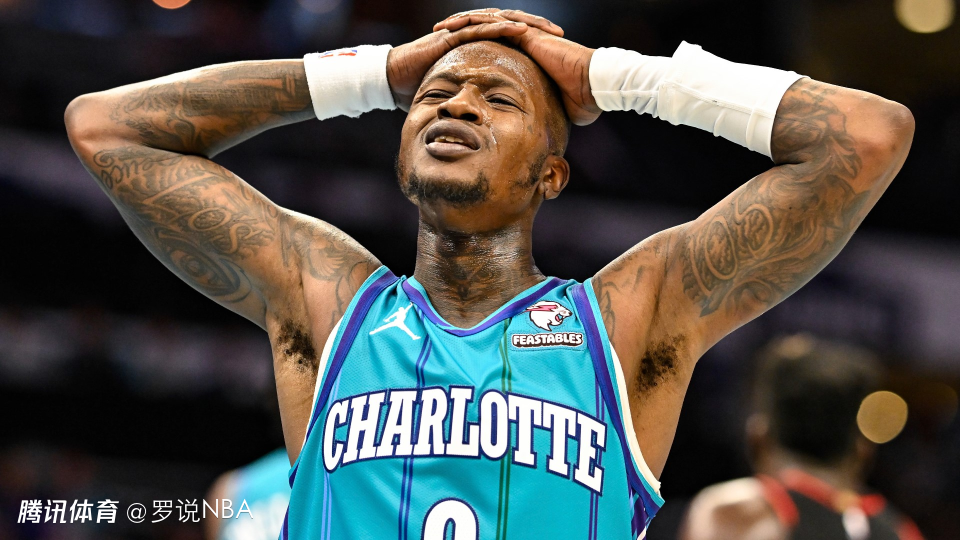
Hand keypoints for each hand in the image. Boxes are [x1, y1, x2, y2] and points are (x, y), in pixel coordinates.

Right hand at [388, 11, 559, 110]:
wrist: (393, 80)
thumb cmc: (420, 90)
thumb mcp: (455, 99)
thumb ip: (472, 107)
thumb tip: (489, 131)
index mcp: (477, 50)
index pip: (511, 42)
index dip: (533, 45)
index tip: (557, 53)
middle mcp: (472, 37)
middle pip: (511, 27)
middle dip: (537, 29)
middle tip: (561, 35)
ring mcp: (462, 33)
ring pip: (500, 22)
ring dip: (526, 24)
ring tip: (548, 29)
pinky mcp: (452, 35)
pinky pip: (480, 28)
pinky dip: (500, 27)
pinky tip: (520, 29)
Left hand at [434, 9, 600, 125]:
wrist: (592, 87)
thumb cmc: (579, 102)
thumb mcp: (551, 111)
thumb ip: (538, 118)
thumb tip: (534, 139)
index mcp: (525, 57)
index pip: (492, 48)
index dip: (471, 51)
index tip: (450, 59)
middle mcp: (522, 41)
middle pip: (484, 31)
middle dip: (459, 33)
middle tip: (436, 38)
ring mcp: (524, 33)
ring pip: (484, 22)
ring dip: (460, 24)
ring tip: (438, 29)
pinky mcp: (525, 32)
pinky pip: (494, 22)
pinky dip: (473, 22)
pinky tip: (455, 25)